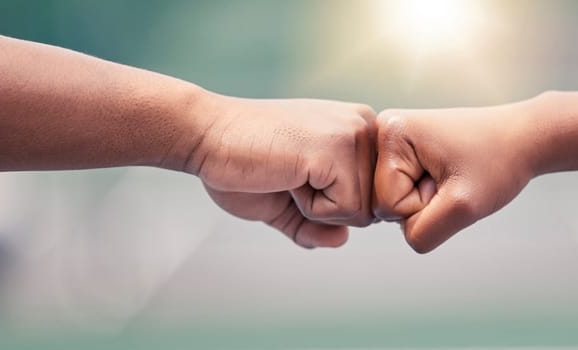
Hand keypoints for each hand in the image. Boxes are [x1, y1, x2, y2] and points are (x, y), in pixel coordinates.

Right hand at [184, 96, 377, 247]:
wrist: (206, 136)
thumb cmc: (241, 164)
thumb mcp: (286, 203)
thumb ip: (316, 225)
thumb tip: (342, 239)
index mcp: (358, 130)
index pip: (372, 198)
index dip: (332, 206)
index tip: (296, 176)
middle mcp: (364, 126)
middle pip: (372, 208)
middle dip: (326, 210)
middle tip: (289, 175)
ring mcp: (354, 134)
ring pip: (362, 212)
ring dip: (316, 208)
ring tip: (288, 173)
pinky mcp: (338, 148)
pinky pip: (345, 210)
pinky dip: (309, 207)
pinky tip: (287, 174)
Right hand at [373, 101, 543, 252]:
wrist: (522, 138)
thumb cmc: (498, 162)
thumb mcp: (463, 207)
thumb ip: (422, 234)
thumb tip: (397, 236)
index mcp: (388, 131)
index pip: (386, 204)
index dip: (424, 205)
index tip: (453, 178)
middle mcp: (381, 131)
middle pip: (383, 204)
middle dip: (422, 204)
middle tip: (454, 178)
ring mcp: (390, 142)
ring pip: (392, 203)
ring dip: (425, 201)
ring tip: (452, 175)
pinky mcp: (401, 152)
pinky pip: (402, 195)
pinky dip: (427, 195)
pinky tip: (447, 174)